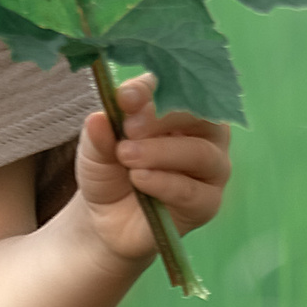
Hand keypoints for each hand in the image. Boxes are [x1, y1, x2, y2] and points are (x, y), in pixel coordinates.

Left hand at [75, 74, 231, 266]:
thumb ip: (100, 134)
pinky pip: (192, 190)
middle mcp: (204, 132)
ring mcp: (211, 167)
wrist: (109, 219)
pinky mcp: (207, 202)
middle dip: (160, 118)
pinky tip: (140, 179)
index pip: (173, 86)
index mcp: (179, 106)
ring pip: (198, 152)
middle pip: (197, 114)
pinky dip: (164, 183)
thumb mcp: (96, 149)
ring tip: (127, 155)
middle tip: (128, 128)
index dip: (150, 89)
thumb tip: (99, 118)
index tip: (124, 98)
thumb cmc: (110, 171)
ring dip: (160, 152)